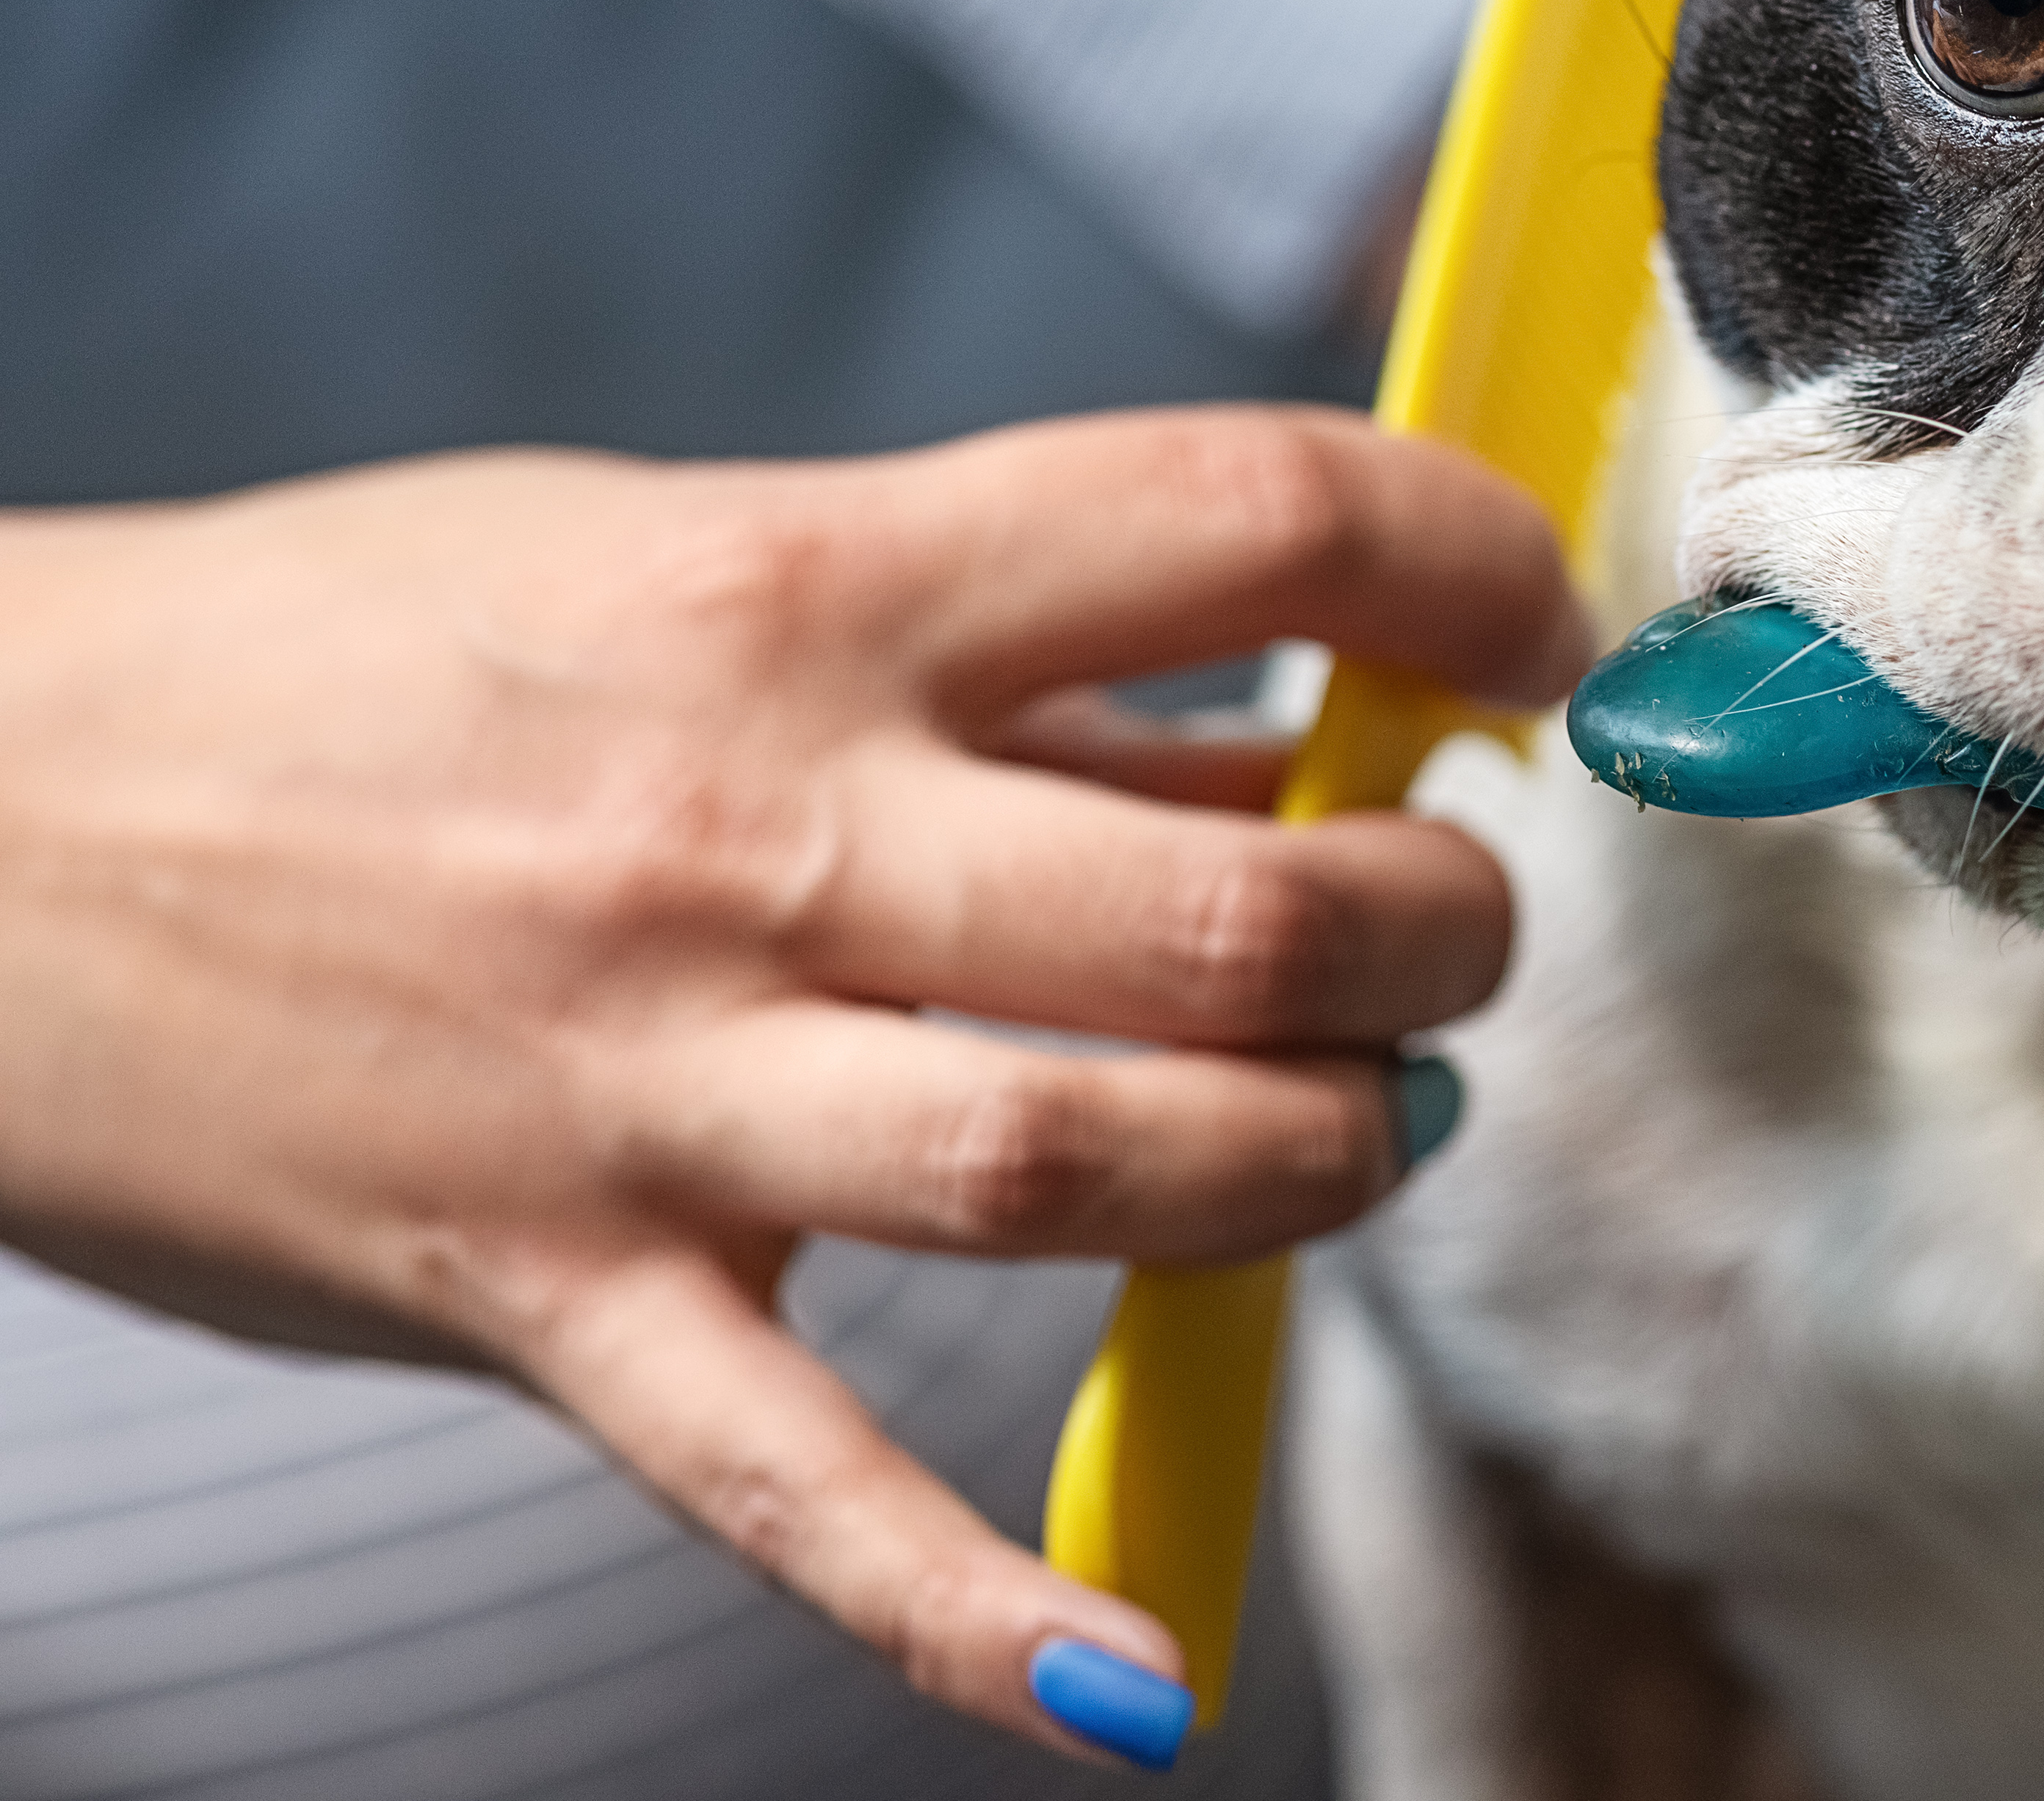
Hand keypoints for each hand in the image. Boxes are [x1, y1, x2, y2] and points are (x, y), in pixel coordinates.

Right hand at [0, 407, 1586, 1761]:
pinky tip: (1129, 1691)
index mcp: (804, 586)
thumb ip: (1012, 658)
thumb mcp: (690, 556)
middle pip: (1219, 902)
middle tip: (1454, 934)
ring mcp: (646, 1082)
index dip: (1461, 567)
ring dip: (1306, 1164)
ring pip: (1077, 1164)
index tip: (1526, 637)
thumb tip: (1310, 721)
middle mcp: (748, 828)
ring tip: (1365, 1125)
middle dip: (1428, 929)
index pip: (1243, 520)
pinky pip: (790, 1485)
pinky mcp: (543, 1294)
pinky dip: (968, 1603)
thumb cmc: (356, 662)